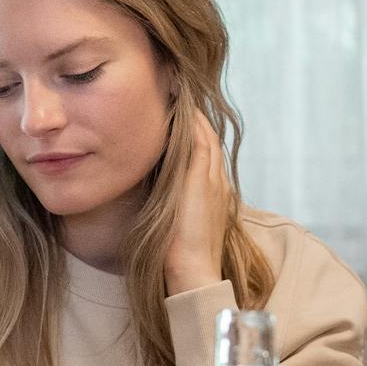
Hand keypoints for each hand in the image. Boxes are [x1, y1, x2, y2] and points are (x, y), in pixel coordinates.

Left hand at [163, 106, 231, 294]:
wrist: (193, 270)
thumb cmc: (178, 254)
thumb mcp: (176, 221)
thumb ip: (170, 203)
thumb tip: (149, 190)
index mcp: (214, 191)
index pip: (207, 152)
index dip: (195, 132)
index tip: (178, 116)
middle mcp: (217, 182)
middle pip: (209, 138)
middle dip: (194, 117)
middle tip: (178, 95)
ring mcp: (212, 180)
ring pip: (205, 137)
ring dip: (192, 116)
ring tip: (176, 95)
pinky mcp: (201, 182)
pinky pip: (199, 144)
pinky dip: (190, 126)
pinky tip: (178, 112)